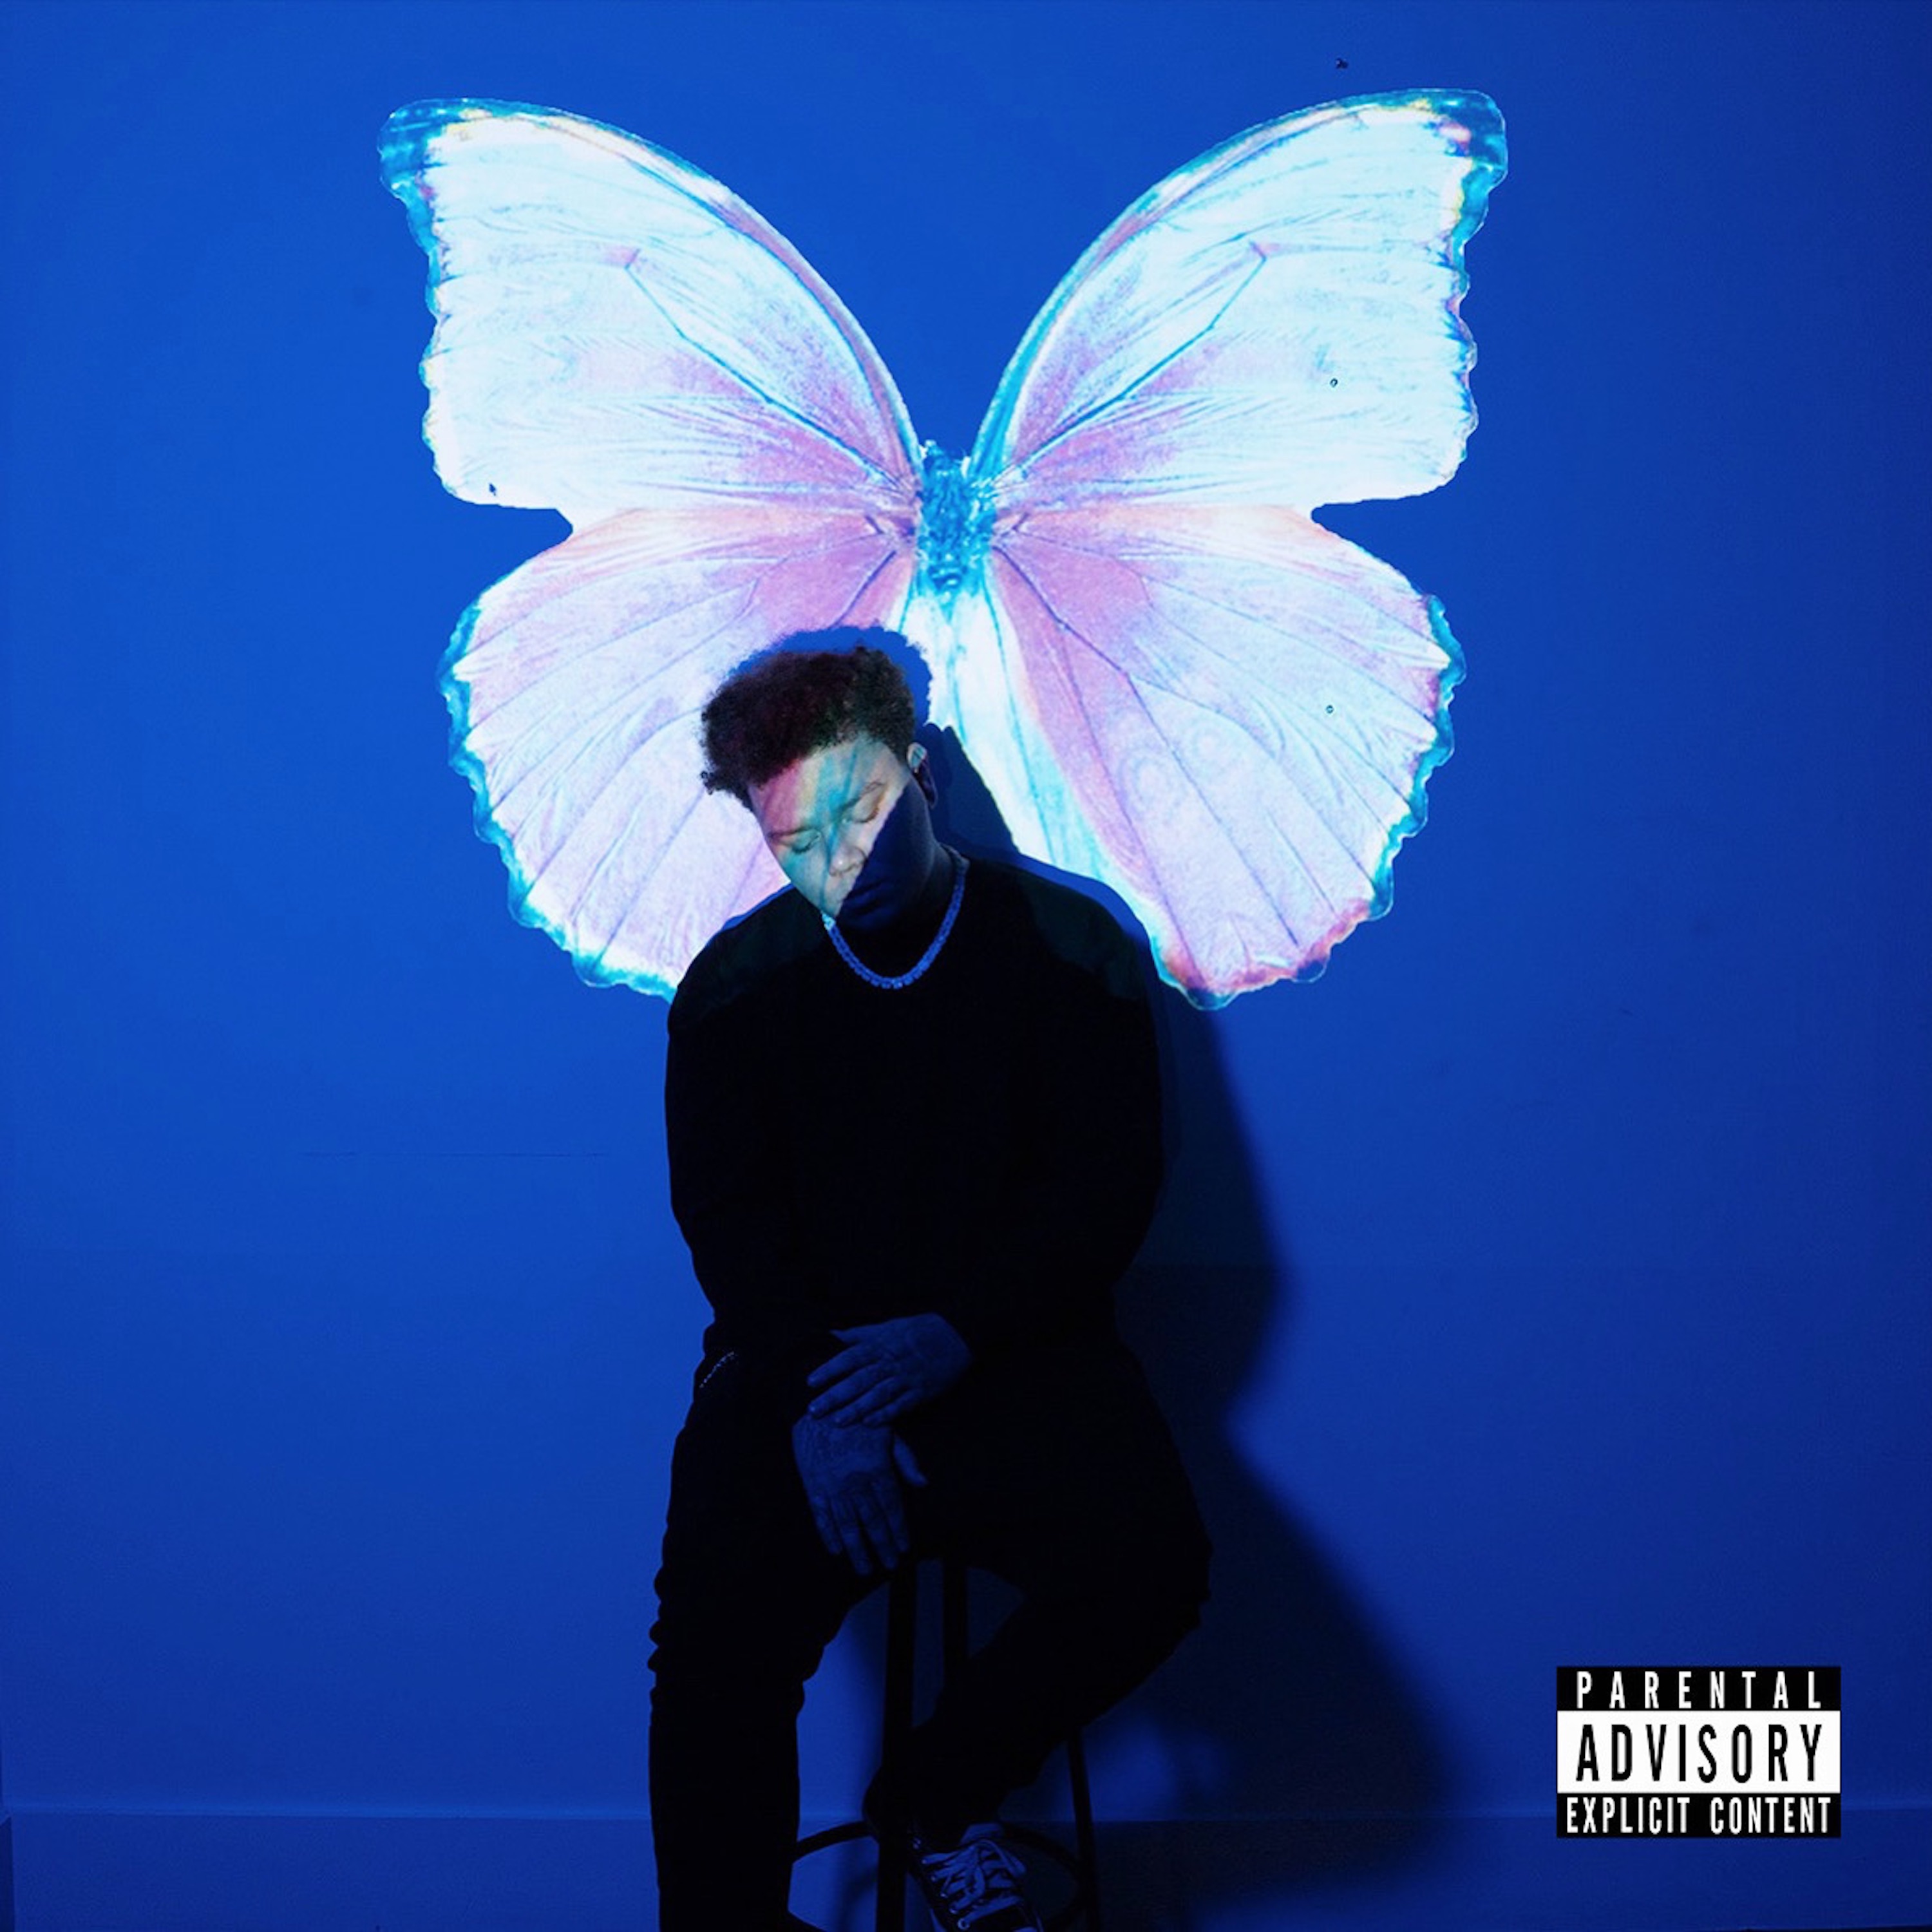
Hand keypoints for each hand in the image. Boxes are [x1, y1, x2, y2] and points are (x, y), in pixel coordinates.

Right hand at [792, 1413, 927, 1576]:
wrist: (820, 1409)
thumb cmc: (859, 1420)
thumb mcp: (889, 1433)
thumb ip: (906, 1460)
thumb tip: (924, 1483)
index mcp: (876, 1469)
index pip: (891, 1507)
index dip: (899, 1530)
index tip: (905, 1547)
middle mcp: (855, 1483)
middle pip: (872, 1522)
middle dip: (882, 1546)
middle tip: (889, 1565)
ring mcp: (833, 1487)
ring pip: (847, 1526)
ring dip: (857, 1550)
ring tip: (864, 1569)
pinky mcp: (813, 1487)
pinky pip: (821, 1517)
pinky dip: (828, 1536)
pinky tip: (836, 1551)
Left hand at [806, 1314, 971, 1424]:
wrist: (956, 1334)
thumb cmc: (917, 1330)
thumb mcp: (886, 1326)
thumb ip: (858, 1334)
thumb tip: (830, 1335)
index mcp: (881, 1344)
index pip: (850, 1356)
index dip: (830, 1368)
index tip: (810, 1381)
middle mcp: (891, 1361)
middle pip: (860, 1379)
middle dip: (836, 1395)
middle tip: (814, 1409)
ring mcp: (907, 1377)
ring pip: (878, 1394)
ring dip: (857, 1408)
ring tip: (838, 1422)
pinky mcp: (921, 1391)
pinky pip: (901, 1405)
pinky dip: (886, 1415)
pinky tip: (870, 1425)